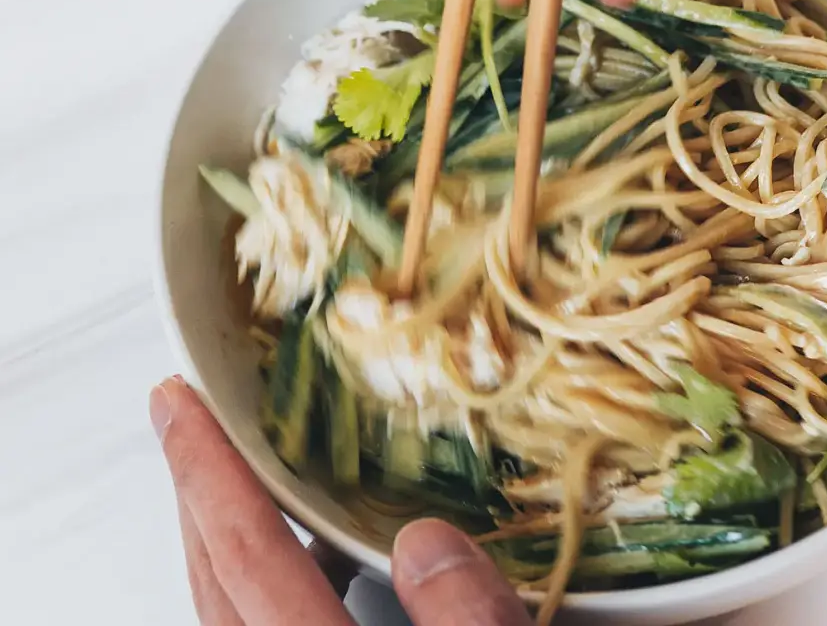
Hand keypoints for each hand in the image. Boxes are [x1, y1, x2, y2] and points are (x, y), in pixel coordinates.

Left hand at [151, 376, 530, 624]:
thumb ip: (468, 622)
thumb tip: (426, 541)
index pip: (252, 558)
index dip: (208, 473)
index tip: (178, 403)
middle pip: (217, 582)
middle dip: (195, 494)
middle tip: (186, 422)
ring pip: (231, 610)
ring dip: (227, 536)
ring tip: (241, 476)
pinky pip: (265, 623)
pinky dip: (267, 578)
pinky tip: (316, 559)